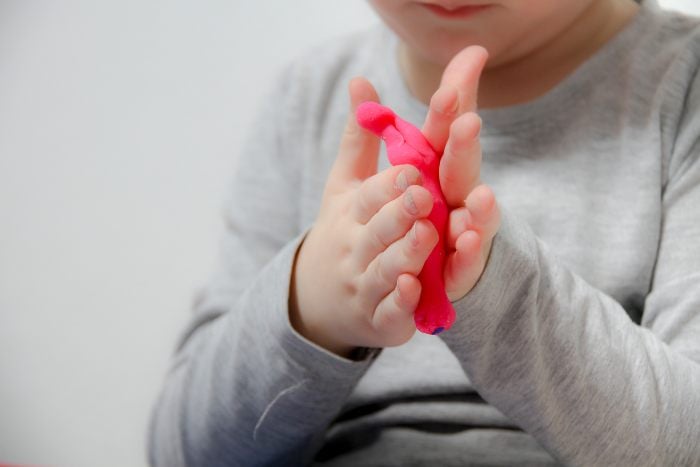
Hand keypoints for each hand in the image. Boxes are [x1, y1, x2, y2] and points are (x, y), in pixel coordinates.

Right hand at [290, 77, 437, 356]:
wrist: (318, 297)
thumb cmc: (342, 230)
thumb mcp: (344, 186)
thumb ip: (358, 138)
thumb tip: (361, 80)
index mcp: (351, 214)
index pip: (369, 196)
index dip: (390, 184)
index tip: (413, 168)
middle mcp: (356, 249)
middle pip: (378, 230)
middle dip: (399, 213)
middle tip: (423, 195)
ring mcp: (366, 286)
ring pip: (386, 270)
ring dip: (405, 254)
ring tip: (426, 235)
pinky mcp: (380, 319)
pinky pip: (389, 314)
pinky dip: (400, 305)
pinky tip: (414, 291)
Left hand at [421, 46, 500, 301]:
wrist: (445, 271)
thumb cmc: (438, 205)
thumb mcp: (429, 158)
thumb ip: (442, 113)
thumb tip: (471, 50)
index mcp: (446, 172)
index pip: (449, 136)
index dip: (451, 110)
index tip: (453, 79)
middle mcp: (459, 201)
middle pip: (462, 173)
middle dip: (465, 149)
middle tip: (467, 123)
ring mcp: (462, 239)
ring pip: (471, 223)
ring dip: (478, 212)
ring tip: (481, 199)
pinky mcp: (457, 275)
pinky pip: (459, 271)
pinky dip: (463, 260)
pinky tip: (462, 248)